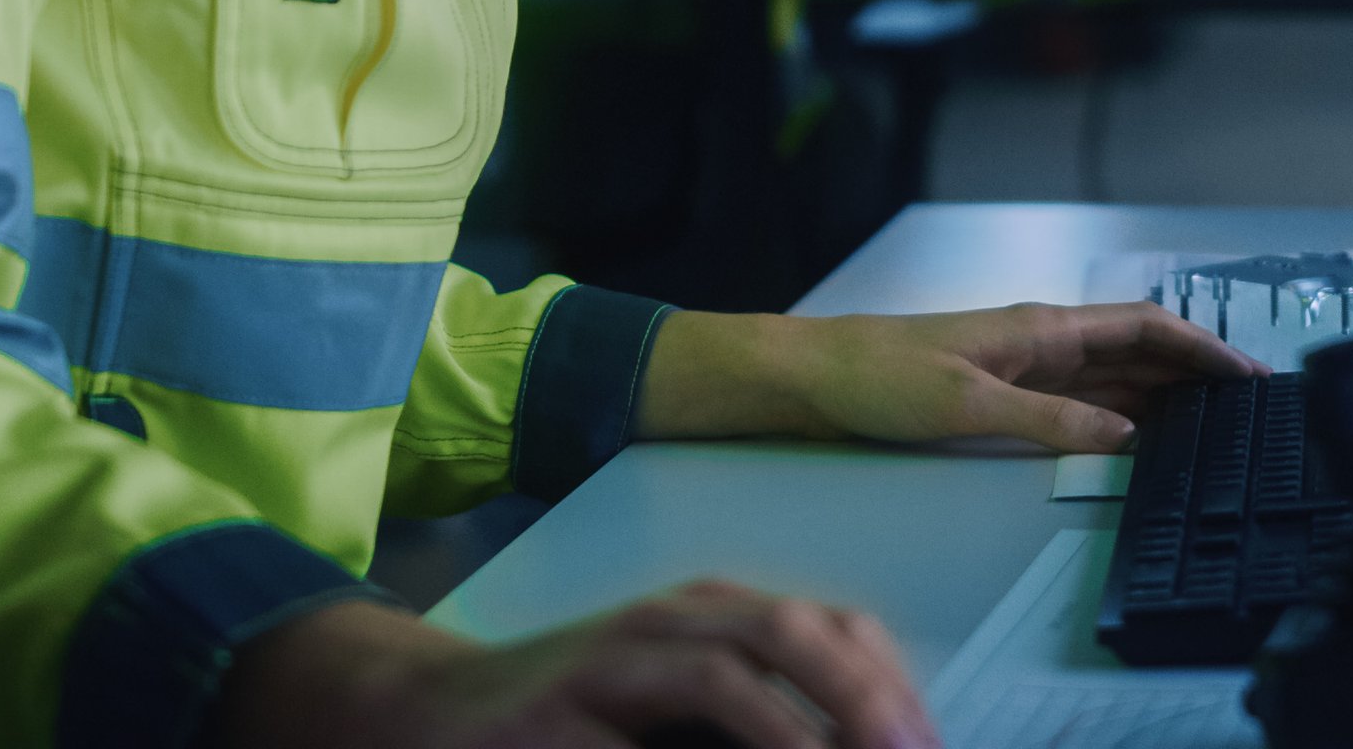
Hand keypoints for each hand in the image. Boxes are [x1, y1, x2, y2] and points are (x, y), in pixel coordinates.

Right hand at [217, 582, 932, 748]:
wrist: (422, 712)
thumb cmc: (573, 720)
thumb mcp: (676, 713)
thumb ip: (754, 726)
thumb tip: (850, 746)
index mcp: (716, 618)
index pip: (834, 625)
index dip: (892, 681)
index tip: (930, 741)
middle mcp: (674, 620)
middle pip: (796, 632)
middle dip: (865, 693)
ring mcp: (613, 657)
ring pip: (727, 673)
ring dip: (799, 728)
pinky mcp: (556, 708)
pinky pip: (639, 735)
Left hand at [639, 302, 1261, 451]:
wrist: (809, 378)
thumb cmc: (877, 377)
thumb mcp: (967, 404)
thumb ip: (1051, 418)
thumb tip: (1125, 435)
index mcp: (1042, 328)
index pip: (1144, 326)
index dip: (1203, 347)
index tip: (1250, 373)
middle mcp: (1042, 340)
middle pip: (1140, 350)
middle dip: (1198, 373)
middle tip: (1249, 410)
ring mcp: (1024, 365)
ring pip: (1114, 374)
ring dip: (1164, 395)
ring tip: (1211, 427)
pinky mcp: (1001, 392)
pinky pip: (1080, 399)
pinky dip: (1119, 414)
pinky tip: (1135, 440)